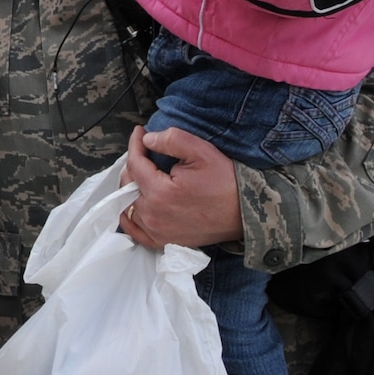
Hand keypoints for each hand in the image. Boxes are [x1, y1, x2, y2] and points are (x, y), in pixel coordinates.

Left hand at [118, 125, 243, 249]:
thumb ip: (171, 140)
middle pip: (128, 184)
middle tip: (144, 152)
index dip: (135, 144)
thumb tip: (147, 139)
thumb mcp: (202, 151)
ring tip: (142, 174)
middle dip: (133, 164)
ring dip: (131, 187)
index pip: (134, 163)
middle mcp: (154, 215)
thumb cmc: (226, 182)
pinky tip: (136, 203)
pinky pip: (134, 230)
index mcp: (160, 192)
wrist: (246, 213)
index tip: (139, 132)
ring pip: (127, 205)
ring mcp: (157, 232)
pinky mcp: (163, 242)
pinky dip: (129, 216)